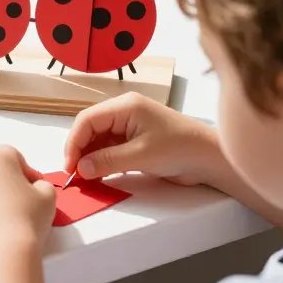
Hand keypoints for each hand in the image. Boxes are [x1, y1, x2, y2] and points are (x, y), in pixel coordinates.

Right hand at [65, 93, 222, 185]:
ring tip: (86, 177)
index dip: (74, 142)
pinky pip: (109, 147)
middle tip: (76, 174)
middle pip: (90, 128)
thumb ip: (108, 161)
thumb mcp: (141, 156)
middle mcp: (124, 112)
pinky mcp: (134, 140)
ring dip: (90, 157)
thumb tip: (81, 168)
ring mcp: (129, 126)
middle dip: (80, 150)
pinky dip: (102, 161)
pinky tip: (99, 174)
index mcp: (125, 106)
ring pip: (98, 139)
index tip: (70, 166)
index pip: (87, 120)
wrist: (211, 158)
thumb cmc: (180, 149)